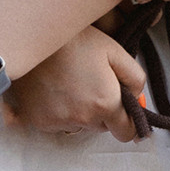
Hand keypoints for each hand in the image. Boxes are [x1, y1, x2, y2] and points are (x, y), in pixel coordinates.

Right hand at [7, 30, 146, 138]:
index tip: (123, 112)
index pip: (125, 133)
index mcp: (105, 103)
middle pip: (101, 127)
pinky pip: (58, 124)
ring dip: (80, 113)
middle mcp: (82, 118)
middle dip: (102, 113)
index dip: (128, 122)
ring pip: (79, 126)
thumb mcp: (115, 51)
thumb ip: (135, 78)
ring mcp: (58, 122)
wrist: (33, 38)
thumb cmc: (76, 40)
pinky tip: (55, 90)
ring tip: (70, 85)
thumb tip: (136, 97)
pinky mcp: (39, 121)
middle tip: (92, 86)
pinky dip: (59, 112)